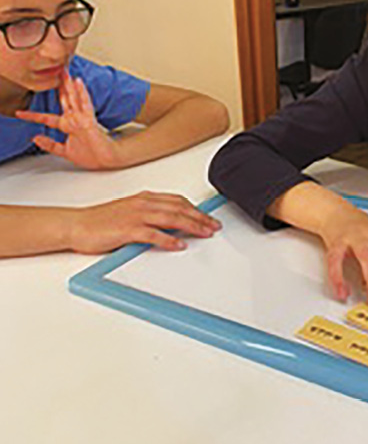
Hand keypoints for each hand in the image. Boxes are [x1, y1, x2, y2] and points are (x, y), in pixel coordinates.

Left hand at [16, 71, 122, 169]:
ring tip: (64, 72)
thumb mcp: (64, 151)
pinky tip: (78, 82)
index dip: (33, 116)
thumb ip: (50, 145)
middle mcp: (74, 120)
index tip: (20, 113)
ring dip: (68, 85)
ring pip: (73, 98)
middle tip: (55, 72)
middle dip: (59, 86)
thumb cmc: (91, 156)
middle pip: (64, 100)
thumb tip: (35, 138)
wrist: (106, 160)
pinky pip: (86, 105)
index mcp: (68, 126)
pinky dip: (82, 94)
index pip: (48, 118)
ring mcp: (82, 119)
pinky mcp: (90, 121)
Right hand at [68, 191, 221, 252]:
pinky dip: (168, 239)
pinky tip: (179, 245)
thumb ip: (151, 215)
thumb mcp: (131, 212)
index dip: (196, 209)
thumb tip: (172, 223)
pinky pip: (153, 234)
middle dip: (200, 217)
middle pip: (179, 208)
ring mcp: (135, 216)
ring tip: (205, 233)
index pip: (178, 201)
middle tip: (214, 226)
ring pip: (171, 218)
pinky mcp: (127, 230)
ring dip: (191, 226)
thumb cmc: (101, 220)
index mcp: (145, 198)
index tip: (209, 217)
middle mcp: (143, 204)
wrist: (77, 225)